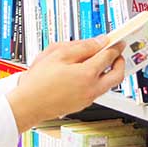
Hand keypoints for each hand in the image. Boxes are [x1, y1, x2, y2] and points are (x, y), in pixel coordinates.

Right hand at [7, 37, 125, 132]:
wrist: (27, 105)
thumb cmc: (38, 81)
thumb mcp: (58, 54)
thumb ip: (82, 46)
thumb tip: (98, 42)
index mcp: (87, 74)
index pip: (108, 56)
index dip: (114, 46)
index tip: (117, 41)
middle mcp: (91, 89)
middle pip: (117, 75)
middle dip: (120, 62)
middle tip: (117, 53)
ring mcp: (87, 99)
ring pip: (108, 85)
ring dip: (109, 72)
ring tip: (99, 61)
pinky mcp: (81, 104)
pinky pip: (96, 90)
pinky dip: (97, 80)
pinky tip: (84, 73)